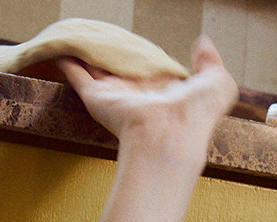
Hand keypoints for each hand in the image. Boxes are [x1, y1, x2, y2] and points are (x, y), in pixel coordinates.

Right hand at [58, 36, 238, 155]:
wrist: (172, 134)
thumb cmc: (198, 113)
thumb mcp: (218, 83)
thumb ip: (211, 63)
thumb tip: (203, 43)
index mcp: (164, 88)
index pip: (149, 66)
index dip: (141, 53)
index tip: (132, 40)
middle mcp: (138, 91)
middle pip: (118, 64)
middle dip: (109, 49)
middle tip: (99, 33)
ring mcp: (116, 94)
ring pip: (94, 65)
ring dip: (83, 48)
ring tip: (74, 31)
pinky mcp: (96, 98)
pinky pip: (75, 73)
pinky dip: (64, 58)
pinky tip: (58, 46)